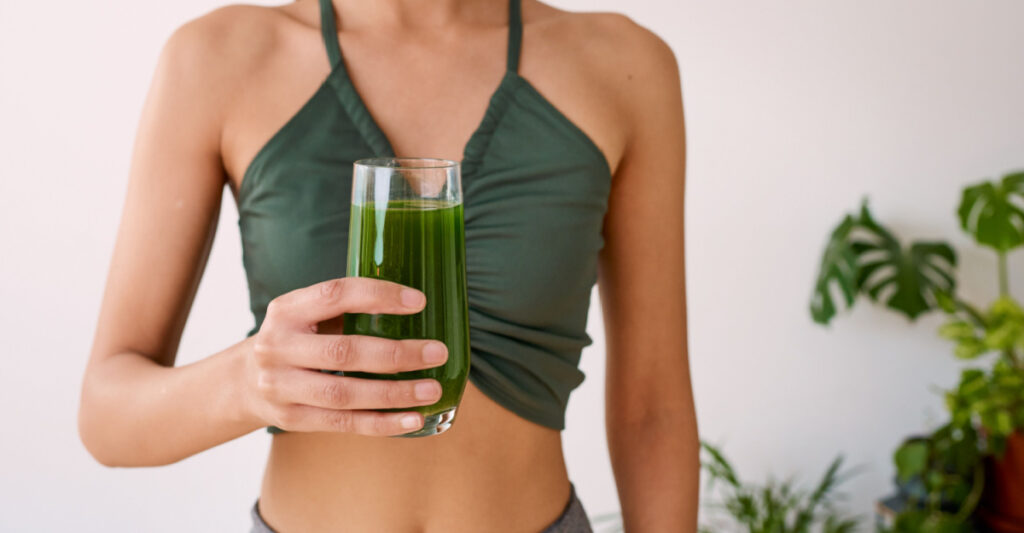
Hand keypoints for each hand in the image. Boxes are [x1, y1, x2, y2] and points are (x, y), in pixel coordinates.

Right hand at [243, 277, 447, 435]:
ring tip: (432, 390)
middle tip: (437, 352)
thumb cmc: (296, 340)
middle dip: (396, 353)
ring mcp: (281, 387)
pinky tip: (413, 420)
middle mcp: (278, 347)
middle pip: (343, 352)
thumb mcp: (306, 315)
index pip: (334, 294)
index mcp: (286, 310)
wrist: (244, 381)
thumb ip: (347, 310)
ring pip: (344, 394)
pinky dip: (382, 424)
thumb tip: (416, 307)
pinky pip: (343, 424)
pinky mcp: (292, 419)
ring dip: (394, 394)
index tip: (418, 302)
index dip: (378, 296)